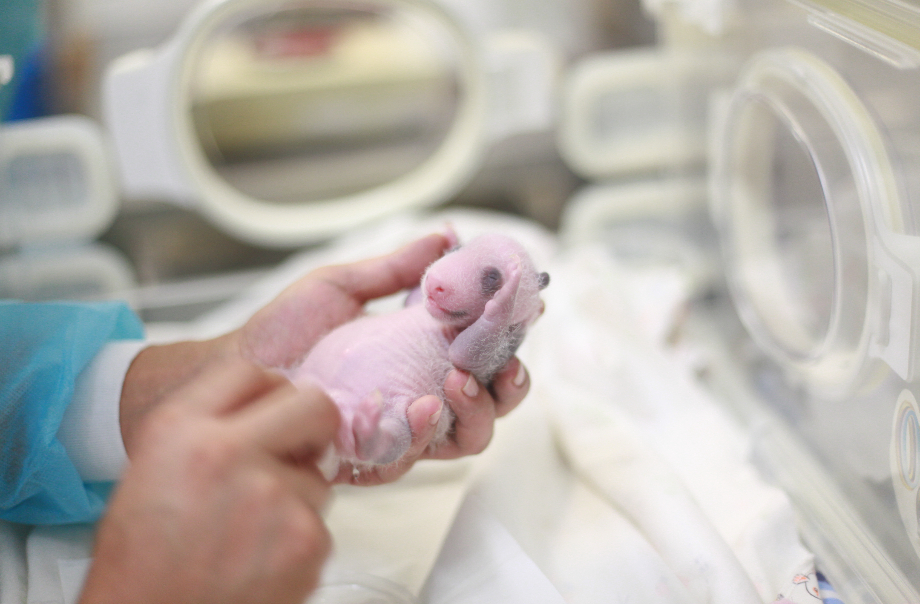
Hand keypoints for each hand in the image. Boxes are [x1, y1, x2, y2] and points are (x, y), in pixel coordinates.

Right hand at [81, 358, 338, 603]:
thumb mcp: (152, 467)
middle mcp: (229, 452)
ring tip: (252, 531)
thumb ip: (209, 426)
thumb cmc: (141, 558)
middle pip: (314, 405)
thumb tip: (272, 407)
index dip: (269, 392)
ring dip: (297, 498)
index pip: (251, 372)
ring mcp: (274, 496)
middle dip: (313, 427)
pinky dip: (300, 543)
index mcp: (182, 429)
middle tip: (300, 450)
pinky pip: (322, 526)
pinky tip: (261, 559)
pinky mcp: (306, 540)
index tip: (273, 411)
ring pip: (319, 477)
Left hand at [118, 233, 530, 484]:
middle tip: (506, 360)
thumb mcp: (343, 286)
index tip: (529, 307)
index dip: (511, 334)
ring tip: (460, 380)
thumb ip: (396, 268)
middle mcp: (421, 394)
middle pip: (492, 402)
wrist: (237, 369)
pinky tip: (423, 409)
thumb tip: (446, 235)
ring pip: (468, 437)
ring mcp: (401, 428)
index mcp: (421, 354)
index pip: (483, 351)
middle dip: (511, 383)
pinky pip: (416, 456)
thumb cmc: (285, 331)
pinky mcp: (374, 456)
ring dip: (479, 409)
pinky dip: (428, 435)